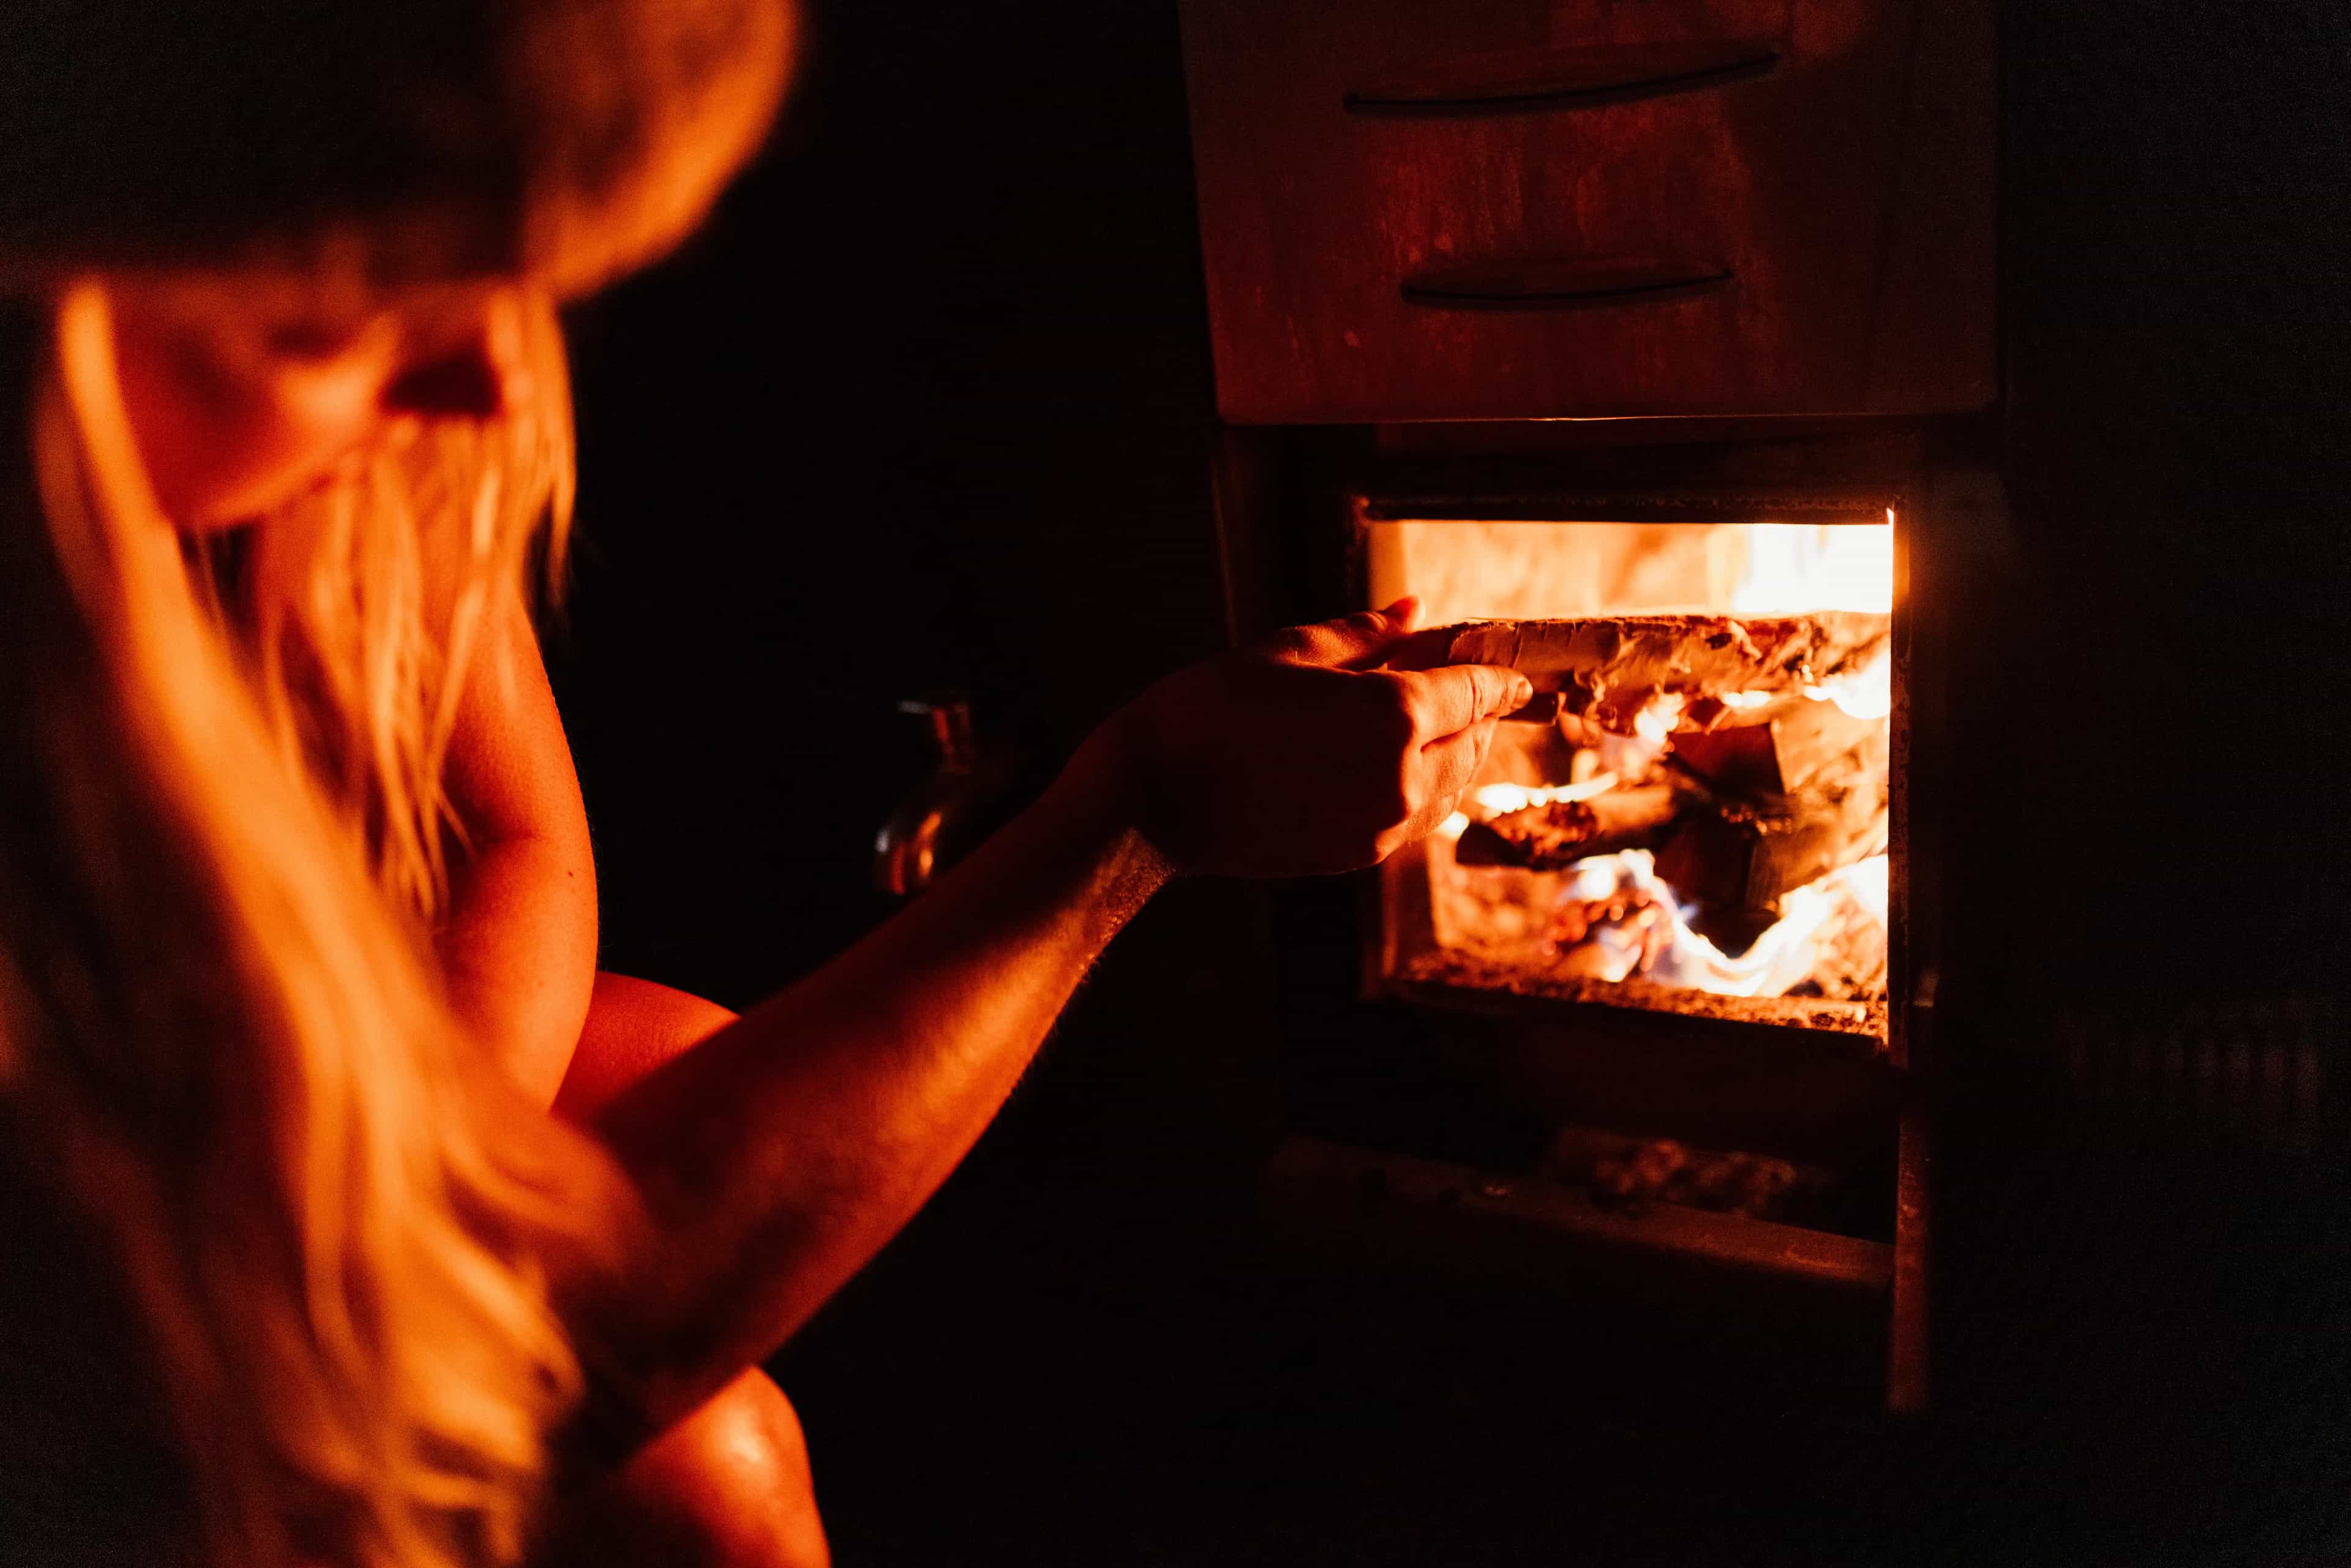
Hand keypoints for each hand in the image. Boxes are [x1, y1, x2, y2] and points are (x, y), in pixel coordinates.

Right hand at [1075, 599, 1532, 877]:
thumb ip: (1366, 634)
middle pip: (1475, 743)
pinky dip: (1422, 785)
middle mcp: (1403, 777)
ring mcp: (1383, 825)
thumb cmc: (1209, 710)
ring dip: (1454, 753)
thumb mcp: (1290, 651)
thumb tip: (1415, 610)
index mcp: (1394, 714)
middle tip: (1464, 683)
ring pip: (1452, 787)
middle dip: (1478, 712)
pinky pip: (1416, 816)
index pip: (1477, 690)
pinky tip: (1391, 761)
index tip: (1515, 668)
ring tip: (1430, 721)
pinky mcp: (1359, 856)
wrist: (1150, 801)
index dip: (1501, 674)